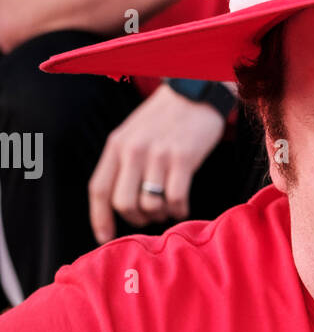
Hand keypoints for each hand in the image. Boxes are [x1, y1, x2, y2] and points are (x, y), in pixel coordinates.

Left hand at [89, 82, 225, 242]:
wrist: (196, 93)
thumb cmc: (166, 118)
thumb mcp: (134, 133)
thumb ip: (123, 162)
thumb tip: (120, 203)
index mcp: (117, 145)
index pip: (98, 189)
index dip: (99, 218)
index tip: (104, 238)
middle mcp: (133, 150)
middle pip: (123, 203)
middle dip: (137, 218)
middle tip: (149, 216)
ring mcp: (158, 154)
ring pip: (150, 204)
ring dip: (160, 214)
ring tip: (168, 207)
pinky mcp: (183, 157)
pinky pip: (176, 199)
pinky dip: (180, 210)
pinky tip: (183, 205)